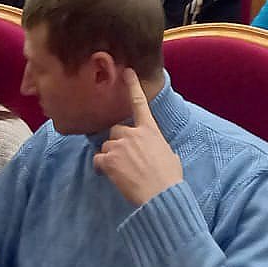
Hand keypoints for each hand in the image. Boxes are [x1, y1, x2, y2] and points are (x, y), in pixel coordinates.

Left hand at [93, 69, 182, 205]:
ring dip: (110, 155)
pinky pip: (98, 159)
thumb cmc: (169, 178)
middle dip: (117, 141)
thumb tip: (157, 152)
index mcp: (150, 130)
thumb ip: (158, 147)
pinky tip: (109, 174)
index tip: (127, 72)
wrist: (160, 194)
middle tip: (124, 158)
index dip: (132, 86)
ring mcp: (120, 145)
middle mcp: (133, 133)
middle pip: (116, 130)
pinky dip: (101, 167)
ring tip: (121, 171)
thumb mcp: (169, 156)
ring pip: (106, 145)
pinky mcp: (109, 160)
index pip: (139, 103)